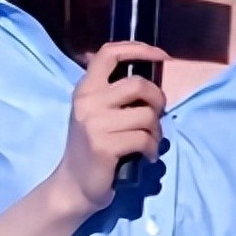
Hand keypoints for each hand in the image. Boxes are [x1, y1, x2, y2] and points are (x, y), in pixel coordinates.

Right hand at [47, 40, 167, 215]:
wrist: (73, 186)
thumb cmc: (90, 148)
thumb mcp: (94, 113)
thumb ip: (112, 93)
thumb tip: (146, 75)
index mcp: (85, 89)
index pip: (109, 53)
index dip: (139, 49)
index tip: (161, 56)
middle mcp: (88, 102)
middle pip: (138, 84)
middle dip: (158, 99)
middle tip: (157, 115)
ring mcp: (95, 124)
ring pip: (147, 115)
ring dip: (156, 131)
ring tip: (149, 142)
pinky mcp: (105, 146)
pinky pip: (145, 139)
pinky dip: (152, 149)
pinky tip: (146, 156)